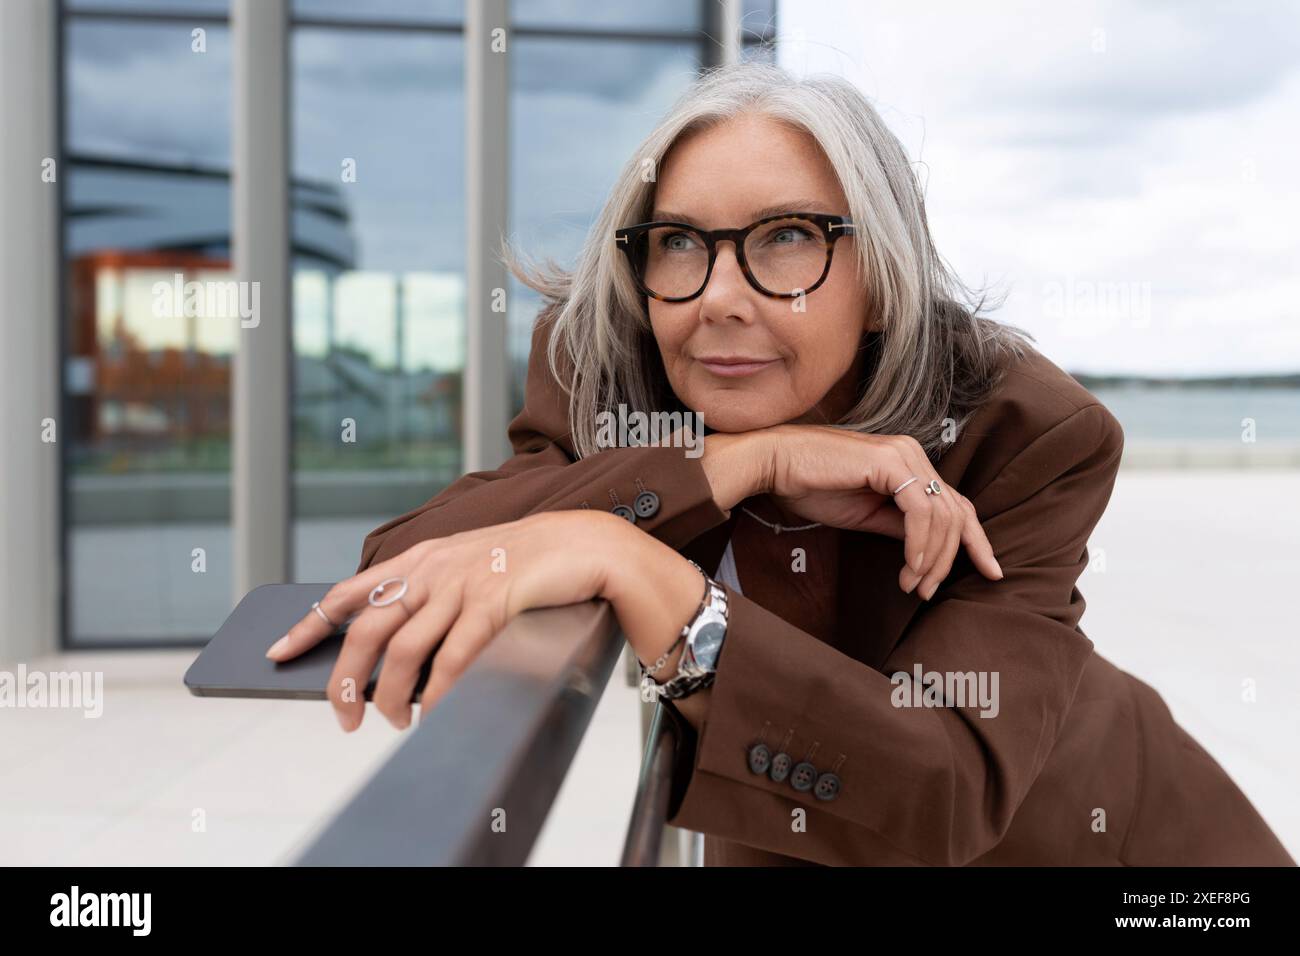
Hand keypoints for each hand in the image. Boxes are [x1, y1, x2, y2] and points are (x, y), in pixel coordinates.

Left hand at [267, 510, 625, 731]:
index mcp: (420, 559)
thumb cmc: (526, 561)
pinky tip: (436, 713)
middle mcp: (432, 569)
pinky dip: (439, 693)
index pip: (349, 592)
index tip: (279, 651)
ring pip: (404, 651)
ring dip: (392, 697)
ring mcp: (460, 585)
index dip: (311, 624)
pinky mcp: (492, 603)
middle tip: (345, 716)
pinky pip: (454, 658)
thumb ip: (431, 595)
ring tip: (395, 722)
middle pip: (367, 630)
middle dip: (346, 680)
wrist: (582, 544)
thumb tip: (399, 654)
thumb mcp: (466, 565)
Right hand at [760, 424, 1002, 599]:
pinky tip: (910, 566)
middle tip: (928, 592)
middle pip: (956, 512)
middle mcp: (913, 454)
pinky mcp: (890, 462)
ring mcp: (904, 455)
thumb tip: (927, 550)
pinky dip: (920, 543)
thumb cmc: (810, 486)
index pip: (956, 504)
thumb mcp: (864, 514)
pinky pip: (920, 511)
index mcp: (909, 464)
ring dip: (932, 558)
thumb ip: (898, 526)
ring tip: (913, 585)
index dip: (976, 540)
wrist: (775, 464)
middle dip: (950, 559)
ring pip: (943, 514)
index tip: (991, 571)